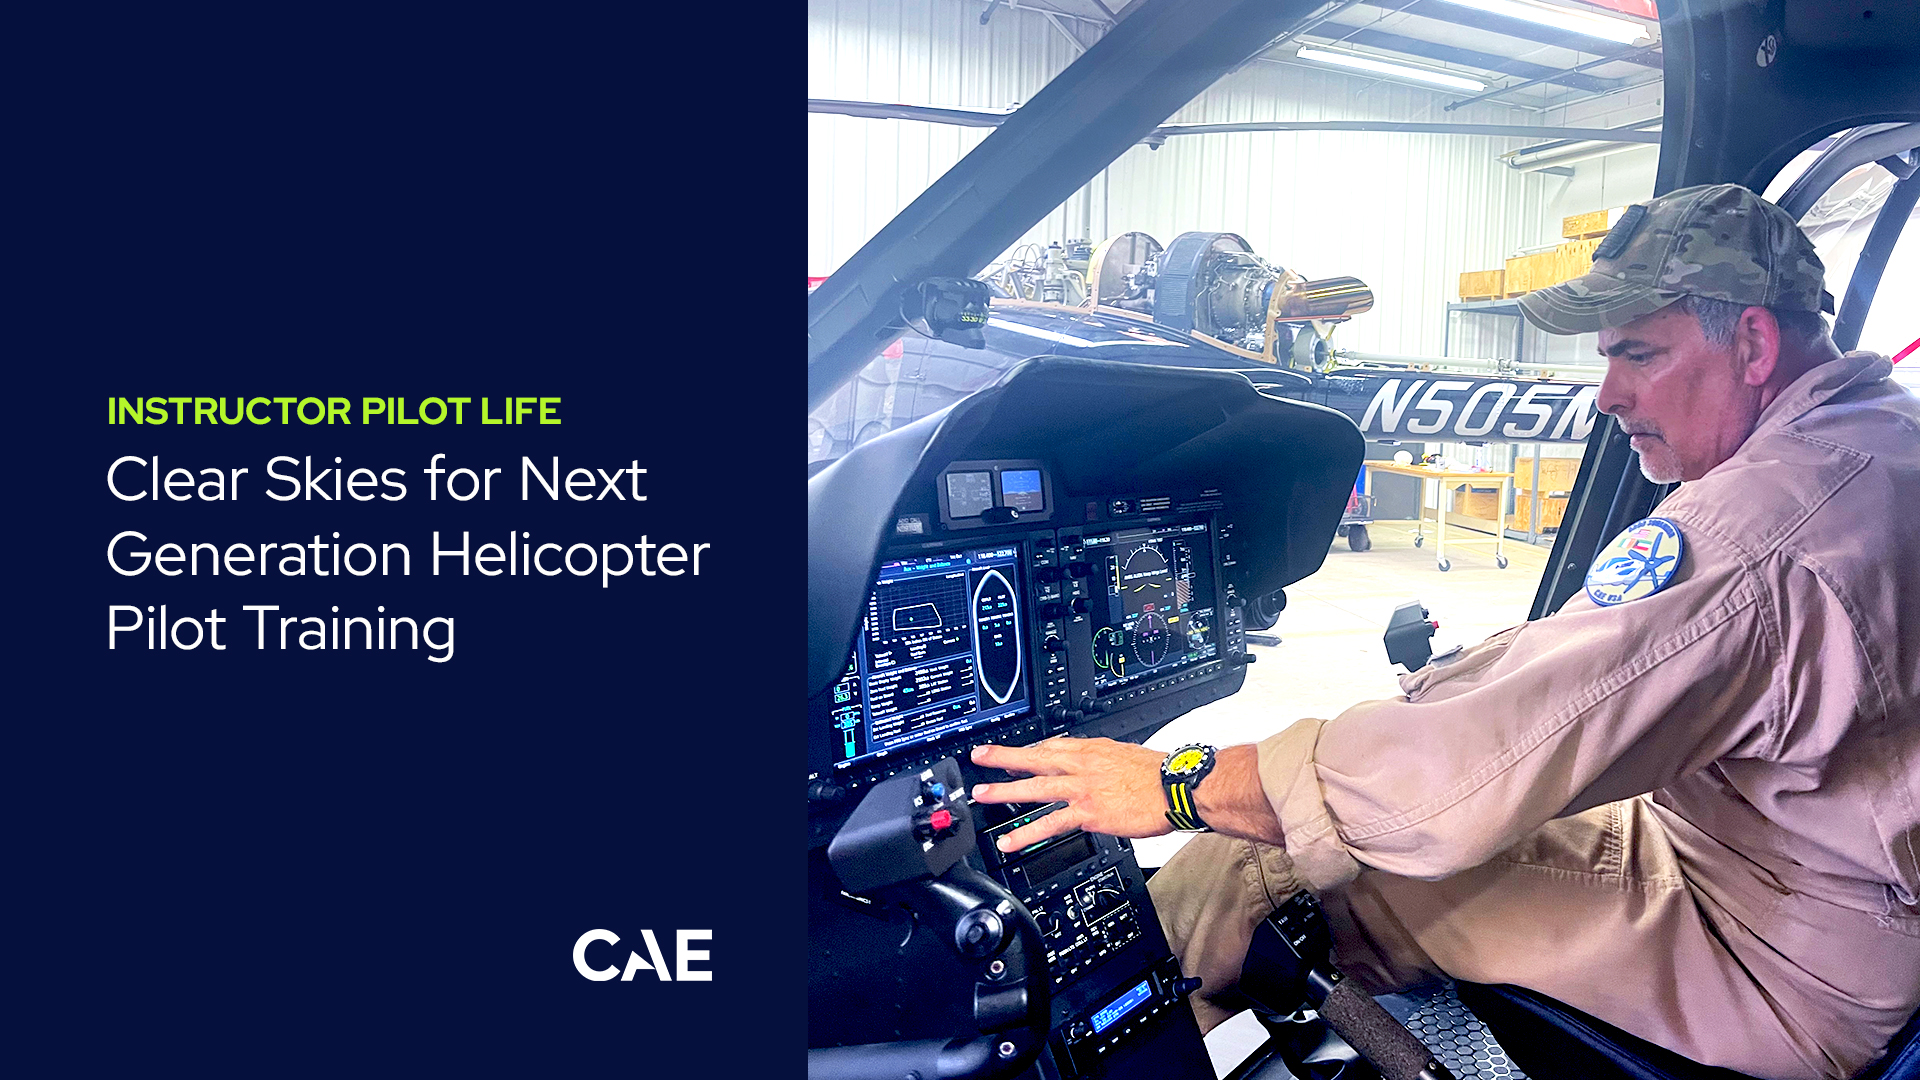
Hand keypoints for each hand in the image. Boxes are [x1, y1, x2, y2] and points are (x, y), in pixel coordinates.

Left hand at [968, 737, 1171, 851]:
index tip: (1013, 753)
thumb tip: (1096, 764)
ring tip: (982, 795)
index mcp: (1092, 749)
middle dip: (1004, 758)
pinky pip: (1051, 824)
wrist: (1176, 786)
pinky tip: (1010, 841)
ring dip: (1005, 791)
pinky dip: (1027, 833)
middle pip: (1035, 758)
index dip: (1029, 749)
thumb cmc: (1159, 773)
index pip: (1052, 746)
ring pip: (1035, 787)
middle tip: (980, 757)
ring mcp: (1082, 789)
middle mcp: (1082, 765)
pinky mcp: (1087, 813)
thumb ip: (1104, 760)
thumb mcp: (1125, 754)